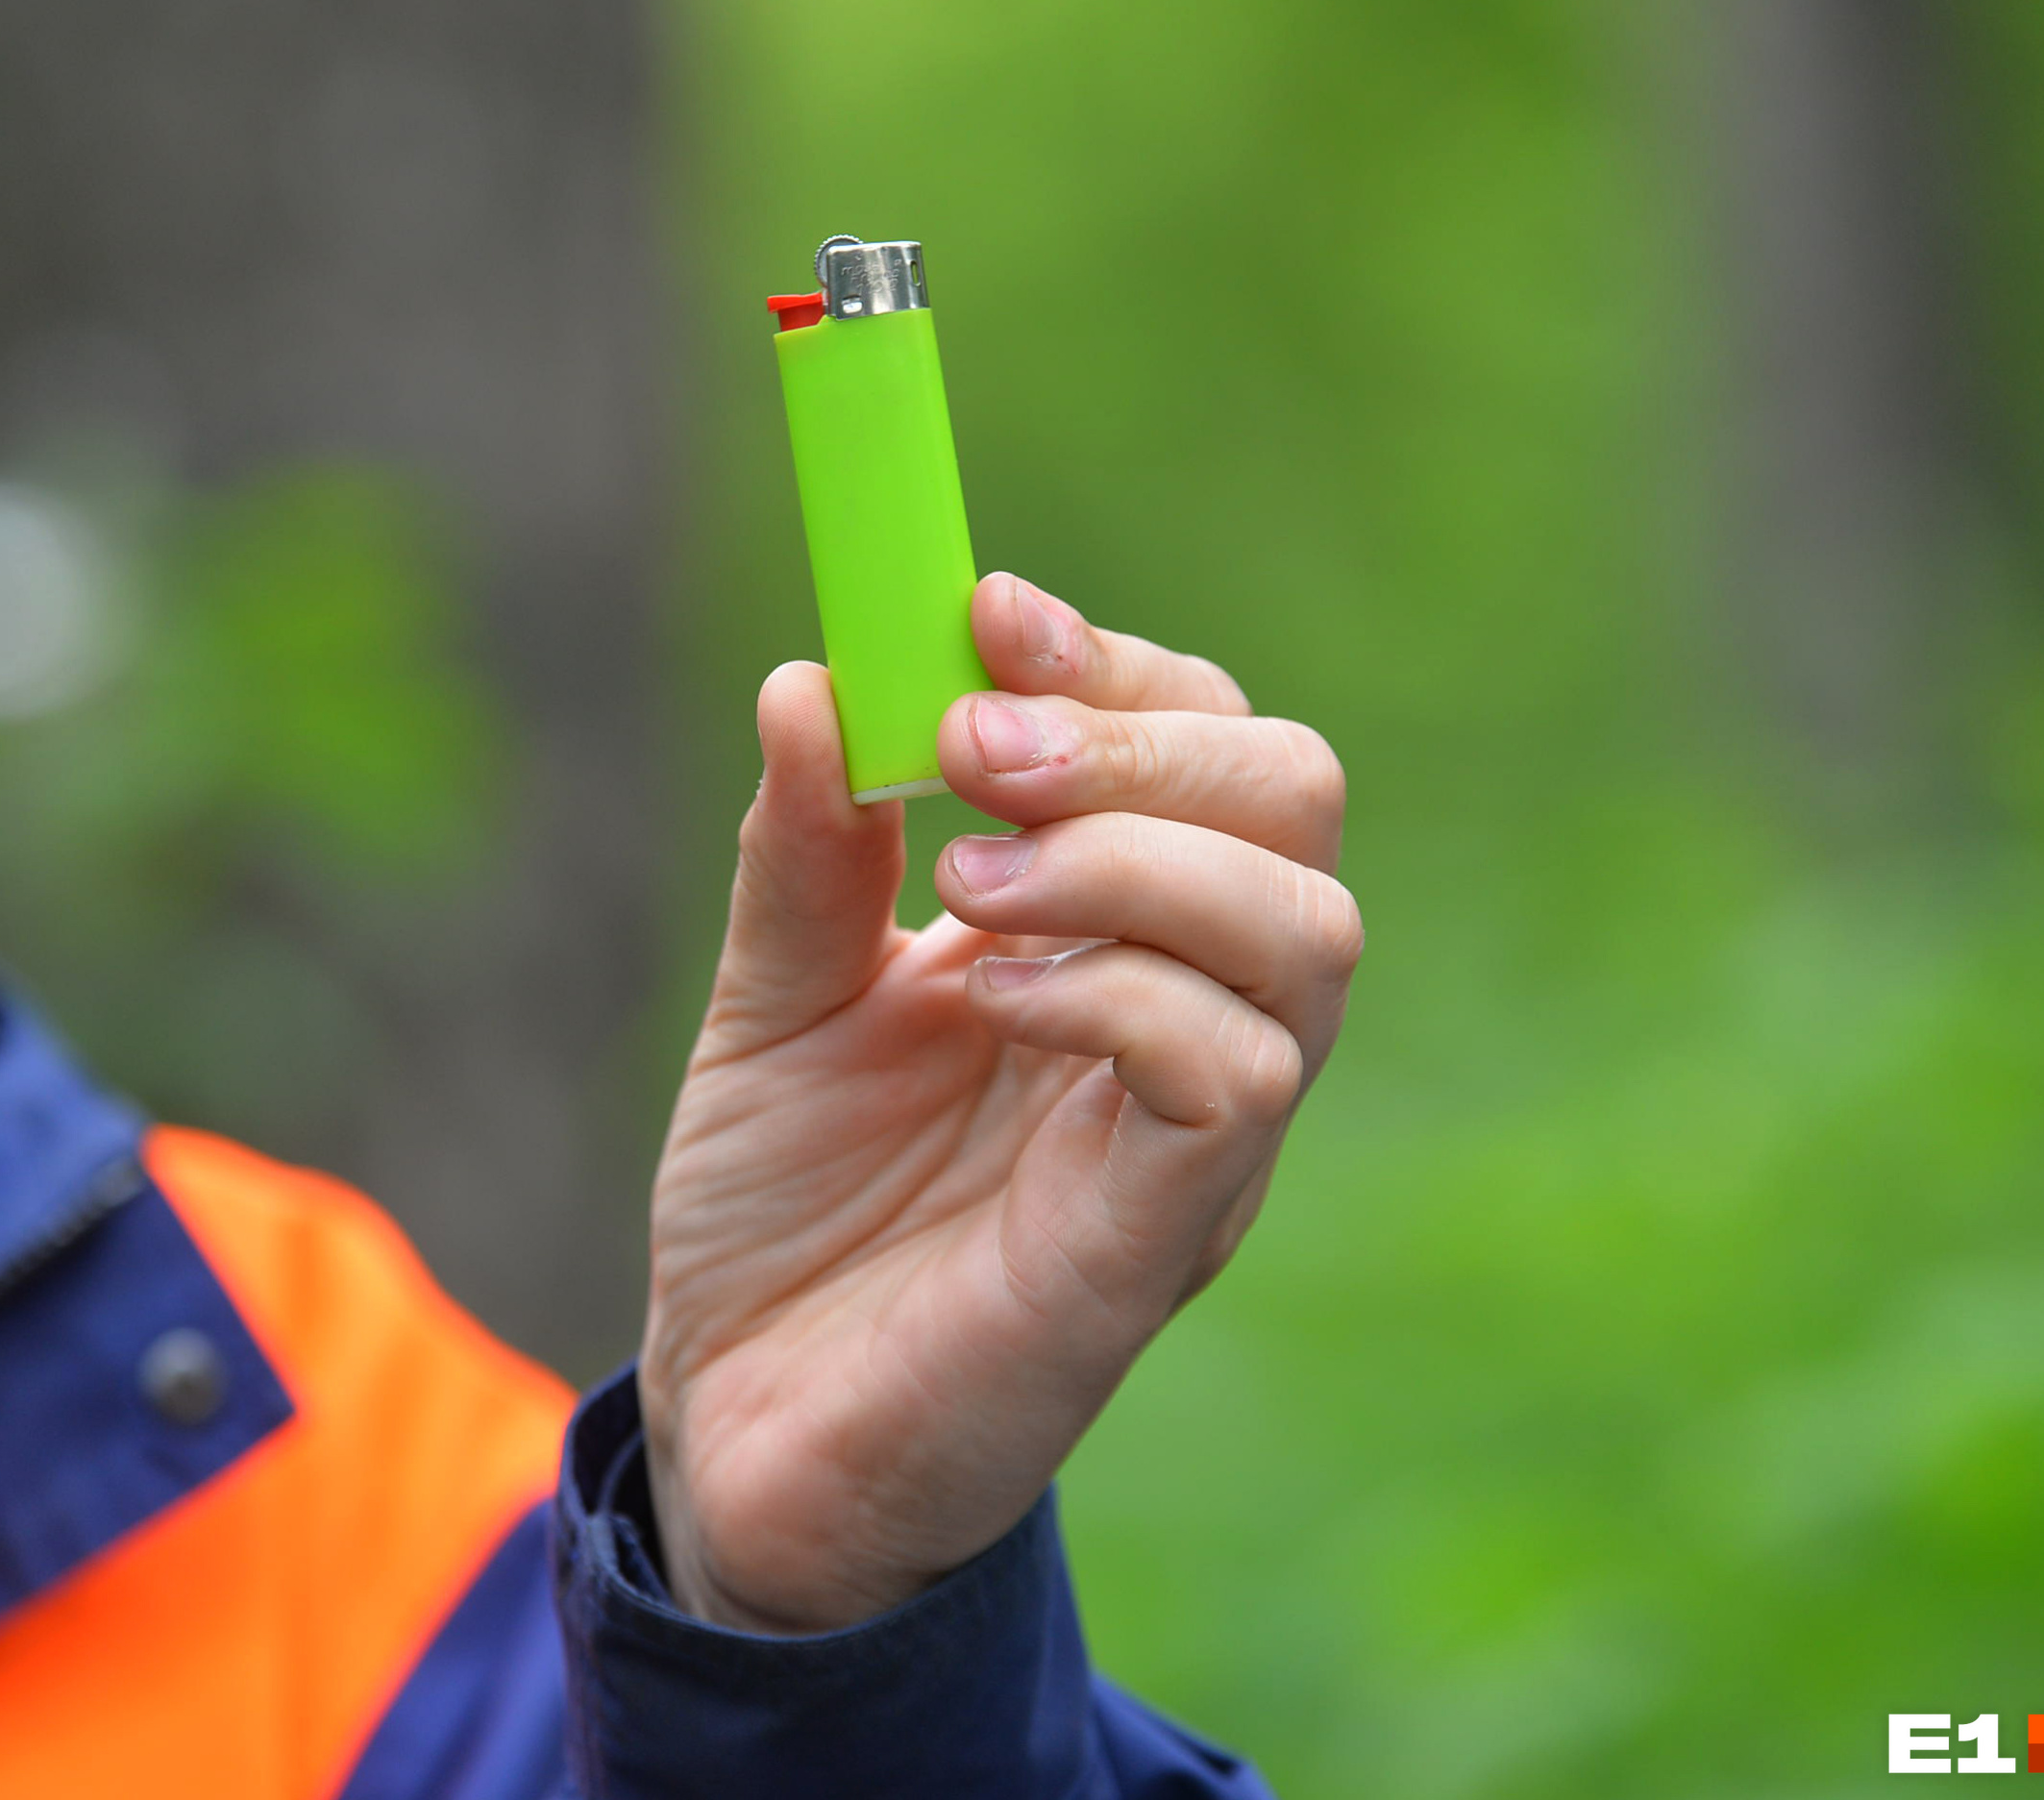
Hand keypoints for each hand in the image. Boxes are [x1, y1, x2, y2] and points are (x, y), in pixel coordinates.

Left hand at [640, 572, 1360, 1632]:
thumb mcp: (773, 1002)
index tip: (983, 612)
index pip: (1203, 746)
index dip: (1114, 665)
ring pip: (1305, 930)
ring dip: (1133, 857)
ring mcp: (1194, 1133)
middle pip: (1293, 802)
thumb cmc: (784, 1218)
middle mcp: (1185, 1016)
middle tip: (974, 749)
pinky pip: (1236, 1071)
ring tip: (969, 882)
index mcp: (1110, 935)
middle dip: (1140, 736)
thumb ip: (806, 855)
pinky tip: (989, 998)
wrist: (738, 1430)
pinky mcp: (1164, 1238)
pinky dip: (1119, 991)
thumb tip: (814, 677)